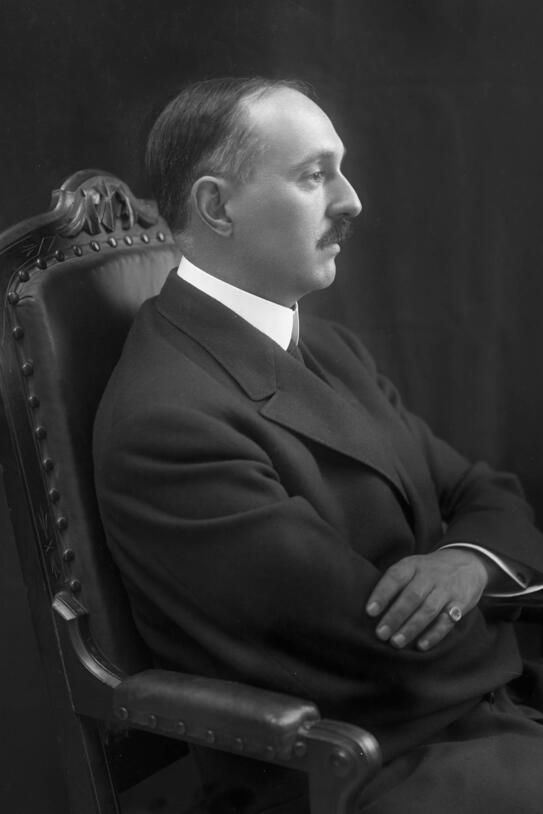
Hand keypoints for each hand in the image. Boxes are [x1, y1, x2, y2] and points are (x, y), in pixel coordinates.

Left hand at [365, 549, 490, 650]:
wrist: (467, 563)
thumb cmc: (428, 571)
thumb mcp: (412, 567)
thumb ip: (395, 583)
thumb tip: (371, 610)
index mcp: (413, 565)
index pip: (395, 577)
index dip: (382, 594)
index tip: (370, 611)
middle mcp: (429, 575)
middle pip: (411, 596)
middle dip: (395, 616)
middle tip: (380, 634)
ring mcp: (446, 589)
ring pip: (428, 610)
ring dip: (411, 628)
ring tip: (395, 642)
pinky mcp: (461, 603)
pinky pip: (447, 621)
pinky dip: (434, 634)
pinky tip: (421, 646)